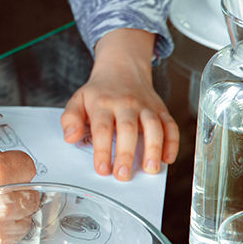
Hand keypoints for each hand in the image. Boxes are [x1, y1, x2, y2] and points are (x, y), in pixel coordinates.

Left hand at [61, 29, 178, 180]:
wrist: (122, 68)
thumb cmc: (99, 92)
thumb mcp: (78, 100)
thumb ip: (71, 119)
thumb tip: (70, 137)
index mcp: (103, 103)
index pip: (102, 128)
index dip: (102, 150)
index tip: (102, 169)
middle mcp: (126, 104)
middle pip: (128, 129)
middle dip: (126, 154)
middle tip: (123, 175)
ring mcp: (145, 106)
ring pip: (153, 126)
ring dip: (153, 149)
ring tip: (150, 170)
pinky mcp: (160, 109)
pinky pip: (170, 125)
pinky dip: (172, 142)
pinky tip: (168, 158)